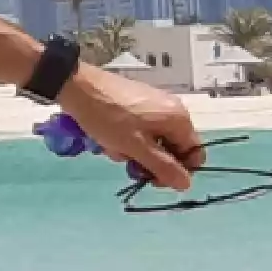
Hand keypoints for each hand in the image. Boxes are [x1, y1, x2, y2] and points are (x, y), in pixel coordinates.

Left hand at [58, 63, 202, 190]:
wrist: (77, 86)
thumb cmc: (109, 118)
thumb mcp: (136, 147)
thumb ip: (162, 166)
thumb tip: (187, 184)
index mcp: (180, 119)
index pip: (193, 154)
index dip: (177, 171)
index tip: (153, 180)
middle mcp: (173, 110)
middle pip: (170, 148)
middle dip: (147, 159)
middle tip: (126, 162)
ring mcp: (154, 105)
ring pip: (151, 141)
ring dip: (132, 150)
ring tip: (111, 146)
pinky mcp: (136, 104)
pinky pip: (138, 130)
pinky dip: (124, 138)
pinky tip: (107, 138)